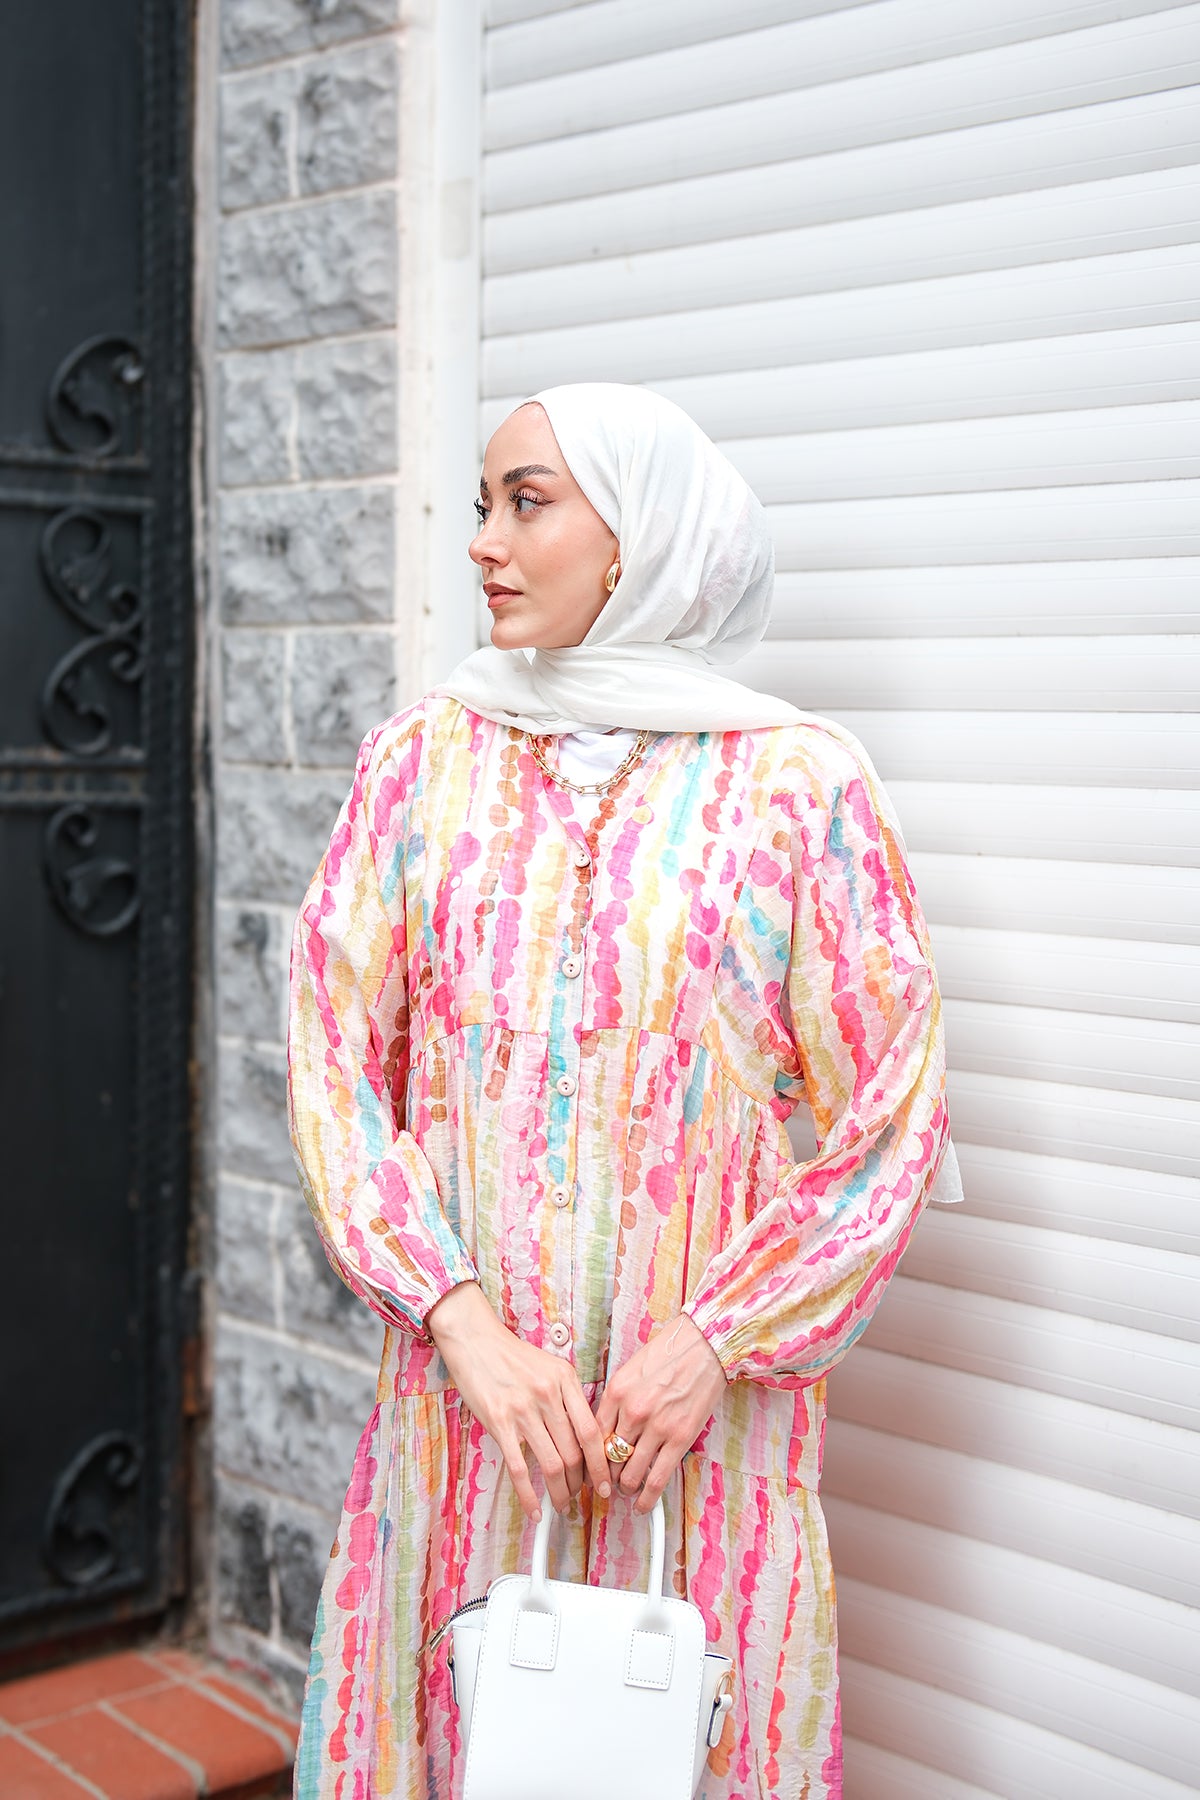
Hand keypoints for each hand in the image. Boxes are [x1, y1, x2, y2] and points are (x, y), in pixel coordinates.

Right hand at [427, 1283, 611, 1523]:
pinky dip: (529, 1495)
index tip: (604, 1482)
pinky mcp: (499, 1422)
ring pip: (551, 1464)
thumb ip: (569, 1398)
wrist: (475, 1340)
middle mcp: (548, 1394)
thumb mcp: (551, 1367)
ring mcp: (523, 1409)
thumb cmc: (513, 1356)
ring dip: (559, 1492)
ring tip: (561, 1505)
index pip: (592, 1431)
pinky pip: (519, 1468)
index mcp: (566, 1379)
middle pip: (574, 1452)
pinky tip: (534, 1509)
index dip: (601, 1464)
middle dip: (580, 1483)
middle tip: (580, 1496)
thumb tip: (585, 1438)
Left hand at [594, 1313, 727, 1514]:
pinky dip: (648, 1498)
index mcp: (616, 1392)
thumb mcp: (629, 1371)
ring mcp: (657, 1427)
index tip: (587, 1470)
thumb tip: (604, 1431)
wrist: (705, 1346)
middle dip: (605, 1476)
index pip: (591, 1437)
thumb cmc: (668, 1355)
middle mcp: (633, 1411)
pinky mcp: (680, 1438)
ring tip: (625, 1489)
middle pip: (608, 1459)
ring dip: (625, 1487)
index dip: (588, 1459)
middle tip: (605, 1484)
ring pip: (630, 1474)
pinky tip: (643, 1505)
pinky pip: (657, 1478)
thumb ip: (614, 1401)